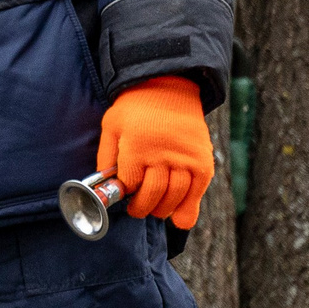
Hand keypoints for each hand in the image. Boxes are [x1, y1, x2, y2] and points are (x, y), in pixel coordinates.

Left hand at [99, 75, 213, 227]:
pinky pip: (198, 189)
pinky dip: (189, 207)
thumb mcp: (111, 127)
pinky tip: (180, 218)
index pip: (130, 183)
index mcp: (138, 146)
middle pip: (154, 192)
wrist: (168, 90)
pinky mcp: (202, 160)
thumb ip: (106, 157)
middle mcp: (164, 153)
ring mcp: (186, 157)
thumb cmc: (134, 110)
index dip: (125, 192)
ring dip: (163, 209)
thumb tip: (105, 186)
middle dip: (142, 207)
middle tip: (136, 210)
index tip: (123, 193)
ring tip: (154, 210)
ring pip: (176, 194)